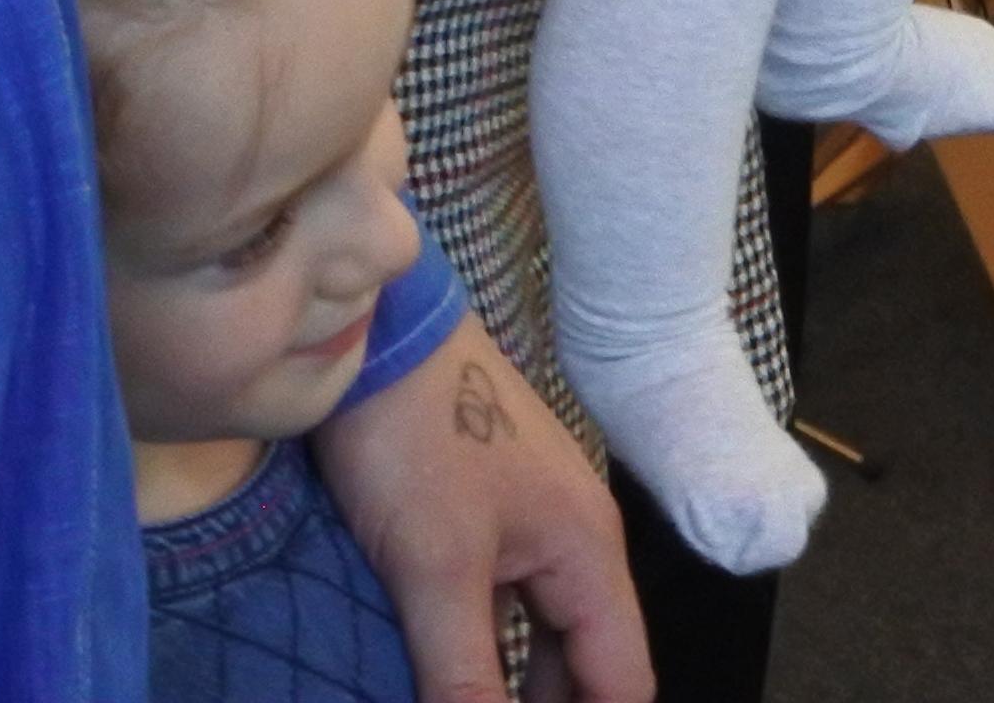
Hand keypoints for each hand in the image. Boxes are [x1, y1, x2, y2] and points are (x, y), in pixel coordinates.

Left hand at [317, 316, 652, 702]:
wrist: (370, 326)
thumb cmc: (413, 435)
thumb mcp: (436, 567)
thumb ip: (466, 673)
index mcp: (587, 551)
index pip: (622, 679)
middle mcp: (572, 538)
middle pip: (584, 660)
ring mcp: (527, 519)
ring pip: (536, 630)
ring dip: (507, 681)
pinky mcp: (481, 507)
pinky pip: (499, 597)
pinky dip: (479, 642)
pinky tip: (435, 671)